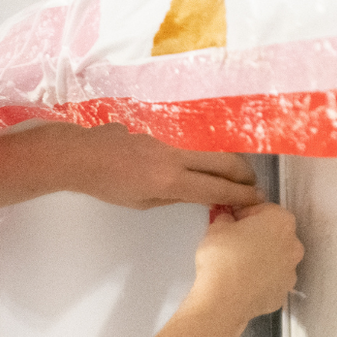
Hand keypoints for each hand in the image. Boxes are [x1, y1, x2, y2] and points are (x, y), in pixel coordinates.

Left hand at [42, 123, 260, 209]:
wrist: (81, 154)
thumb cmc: (107, 185)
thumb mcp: (141, 203)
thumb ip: (171, 197)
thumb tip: (193, 193)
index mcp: (171, 180)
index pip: (215, 189)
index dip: (240, 195)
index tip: (256, 199)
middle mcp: (175, 158)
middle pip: (223, 162)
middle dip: (243, 174)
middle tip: (254, 184)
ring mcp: (167, 142)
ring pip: (206, 153)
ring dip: (222, 165)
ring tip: (228, 177)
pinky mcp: (158, 134)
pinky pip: (184, 148)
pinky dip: (195, 160)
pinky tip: (186, 167)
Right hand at [190, 203, 302, 322]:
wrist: (224, 300)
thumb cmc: (222, 259)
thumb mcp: (217, 227)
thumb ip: (225, 218)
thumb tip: (227, 220)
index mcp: (280, 221)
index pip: (264, 210)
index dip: (245, 214)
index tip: (233, 222)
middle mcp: (293, 244)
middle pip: (274, 234)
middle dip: (257, 236)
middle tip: (234, 242)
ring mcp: (290, 271)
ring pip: (275, 258)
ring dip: (261, 258)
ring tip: (237, 264)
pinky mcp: (283, 292)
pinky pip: (272, 280)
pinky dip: (260, 279)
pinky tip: (242, 281)